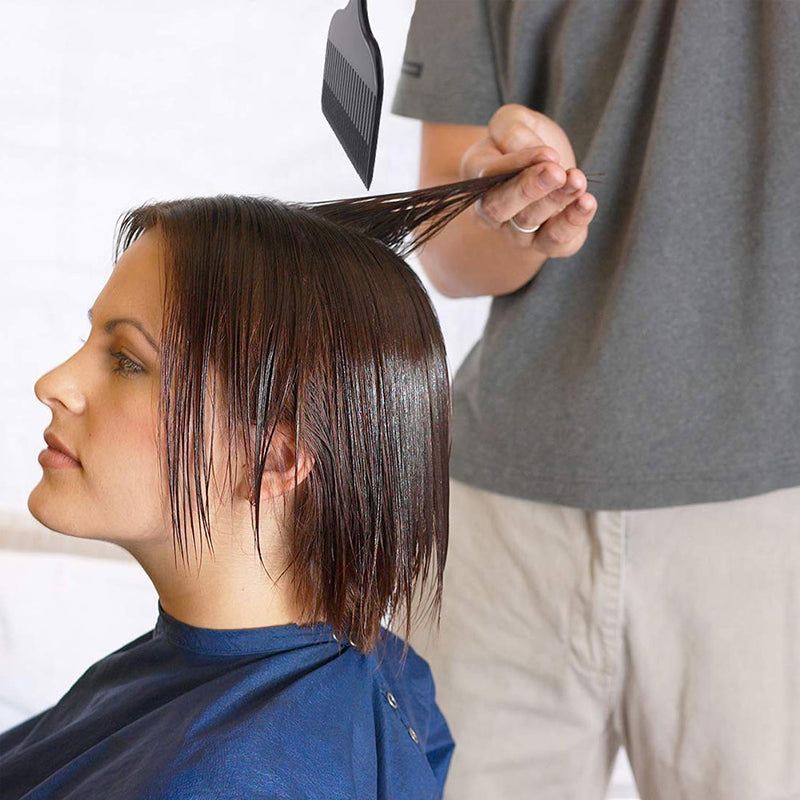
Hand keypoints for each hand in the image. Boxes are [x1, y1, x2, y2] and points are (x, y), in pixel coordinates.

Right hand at [461, 104, 596, 258]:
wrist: (545, 168)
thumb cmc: (524, 142)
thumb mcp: (514, 120)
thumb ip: (510, 127)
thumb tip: (523, 146)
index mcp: (478, 179)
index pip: (489, 176)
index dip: (518, 164)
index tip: (548, 153)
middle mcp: (492, 212)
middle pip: (500, 208)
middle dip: (530, 190)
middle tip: (557, 173)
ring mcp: (517, 233)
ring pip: (529, 224)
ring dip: (556, 201)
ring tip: (577, 180)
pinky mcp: (547, 243)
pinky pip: (556, 242)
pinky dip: (573, 223)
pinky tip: (587, 202)